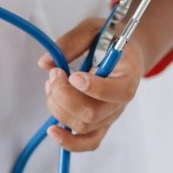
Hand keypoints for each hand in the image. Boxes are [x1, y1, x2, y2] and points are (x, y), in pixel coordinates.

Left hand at [37, 18, 147, 151]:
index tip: (73, 76)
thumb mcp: (93, 29)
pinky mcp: (100, 124)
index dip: (94, 88)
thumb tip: (44, 64)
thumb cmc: (109, 41)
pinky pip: (87, 143)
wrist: (124, 54)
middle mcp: (121, 101)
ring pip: (82, 125)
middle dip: (64, 95)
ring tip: (52, 84)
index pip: (118, 91)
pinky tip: (53, 130)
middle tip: (55, 73)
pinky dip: (69, 142)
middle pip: (92, 113)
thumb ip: (71, 42)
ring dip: (58, 106)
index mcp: (129, 75)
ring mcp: (110, 116)